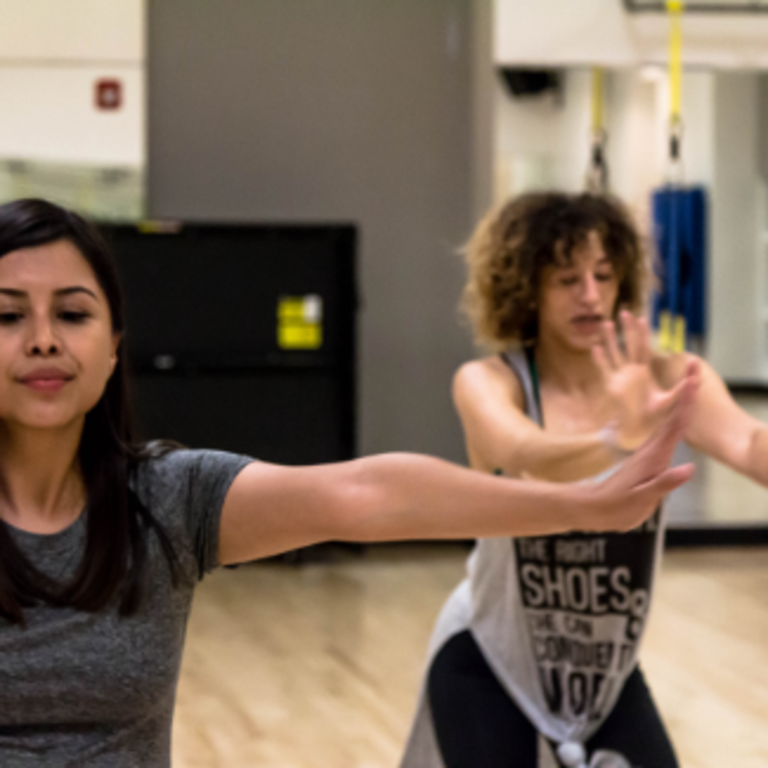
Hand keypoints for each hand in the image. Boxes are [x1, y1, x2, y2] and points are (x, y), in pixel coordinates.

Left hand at [583, 358, 698, 531]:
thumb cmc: (617, 507)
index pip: (674, 425)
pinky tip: (679, 417)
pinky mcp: (648, 460)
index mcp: (653, 457)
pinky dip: (675, 420)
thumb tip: (690, 468)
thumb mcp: (642, 499)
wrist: (594, 508)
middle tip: (696, 367)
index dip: (685, 402)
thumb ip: (664, 483)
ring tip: (691, 383)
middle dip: (686, 393)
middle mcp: (652, 450)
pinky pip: (666, 435)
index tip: (694, 380)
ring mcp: (650, 454)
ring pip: (670, 424)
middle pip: (674, 417)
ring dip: (682, 403)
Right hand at [592, 310, 687, 450]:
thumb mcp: (670, 400)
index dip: (642, 334)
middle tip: (624, 312)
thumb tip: (694, 378)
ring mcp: (619, 376)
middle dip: (626, 329)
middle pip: (628, 345)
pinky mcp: (611, 385)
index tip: (642, 318)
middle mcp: (631, 370)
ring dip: (610, 339)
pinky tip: (595, 348)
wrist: (639, 428)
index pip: (643, 348)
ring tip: (605, 324)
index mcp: (643, 370)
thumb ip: (681, 389)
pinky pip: (605, 369)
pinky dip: (600, 359)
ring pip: (614, 353)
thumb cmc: (653, 414)